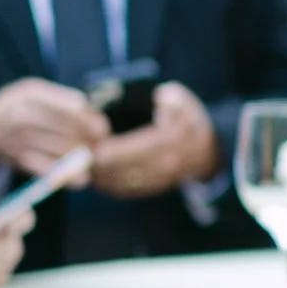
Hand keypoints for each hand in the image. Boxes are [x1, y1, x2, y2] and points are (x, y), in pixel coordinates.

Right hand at [0, 74, 105, 175]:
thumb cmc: (18, 104)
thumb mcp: (33, 89)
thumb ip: (59, 95)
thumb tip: (86, 105)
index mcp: (29, 96)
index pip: (65, 109)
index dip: (88, 121)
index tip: (104, 128)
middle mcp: (22, 118)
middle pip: (64, 131)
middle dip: (89, 139)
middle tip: (102, 145)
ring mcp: (19, 141)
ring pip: (58, 150)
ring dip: (81, 157)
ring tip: (95, 159)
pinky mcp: (19, 160)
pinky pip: (45, 169)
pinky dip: (65, 176)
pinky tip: (81, 179)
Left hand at [86, 78, 218, 196]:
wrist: (209, 148)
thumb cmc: (187, 118)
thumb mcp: (179, 98)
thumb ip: (165, 97)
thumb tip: (146, 97)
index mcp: (171, 139)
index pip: (136, 148)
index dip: (112, 150)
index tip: (92, 147)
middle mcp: (167, 162)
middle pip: (126, 169)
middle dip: (99, 165)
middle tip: (76, 157)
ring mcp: (162, 178)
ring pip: (124, 182)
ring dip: (100, 177)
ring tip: (80, 166)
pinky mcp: (155, 187)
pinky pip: (129, 190)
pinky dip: (109, 185)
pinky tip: (95, 176)